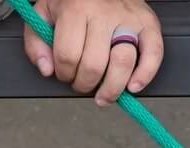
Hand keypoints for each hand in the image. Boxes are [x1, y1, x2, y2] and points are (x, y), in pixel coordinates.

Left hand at [23, 0, 163, 104]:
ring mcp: (128, 18)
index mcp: (75, 8)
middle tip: (82, 83)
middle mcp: (103, 12)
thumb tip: (47, 70)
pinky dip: (145, 75)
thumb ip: (36, 42)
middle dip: (84, 84)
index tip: (65, 74)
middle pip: (94, 65)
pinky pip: (154, 54)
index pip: (68, 56)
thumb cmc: (72, 0)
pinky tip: (133, 87)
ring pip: (122, 63)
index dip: (64, 74)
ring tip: (103, 96)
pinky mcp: (148, 23)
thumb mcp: (44, 13)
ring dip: (111, 89)